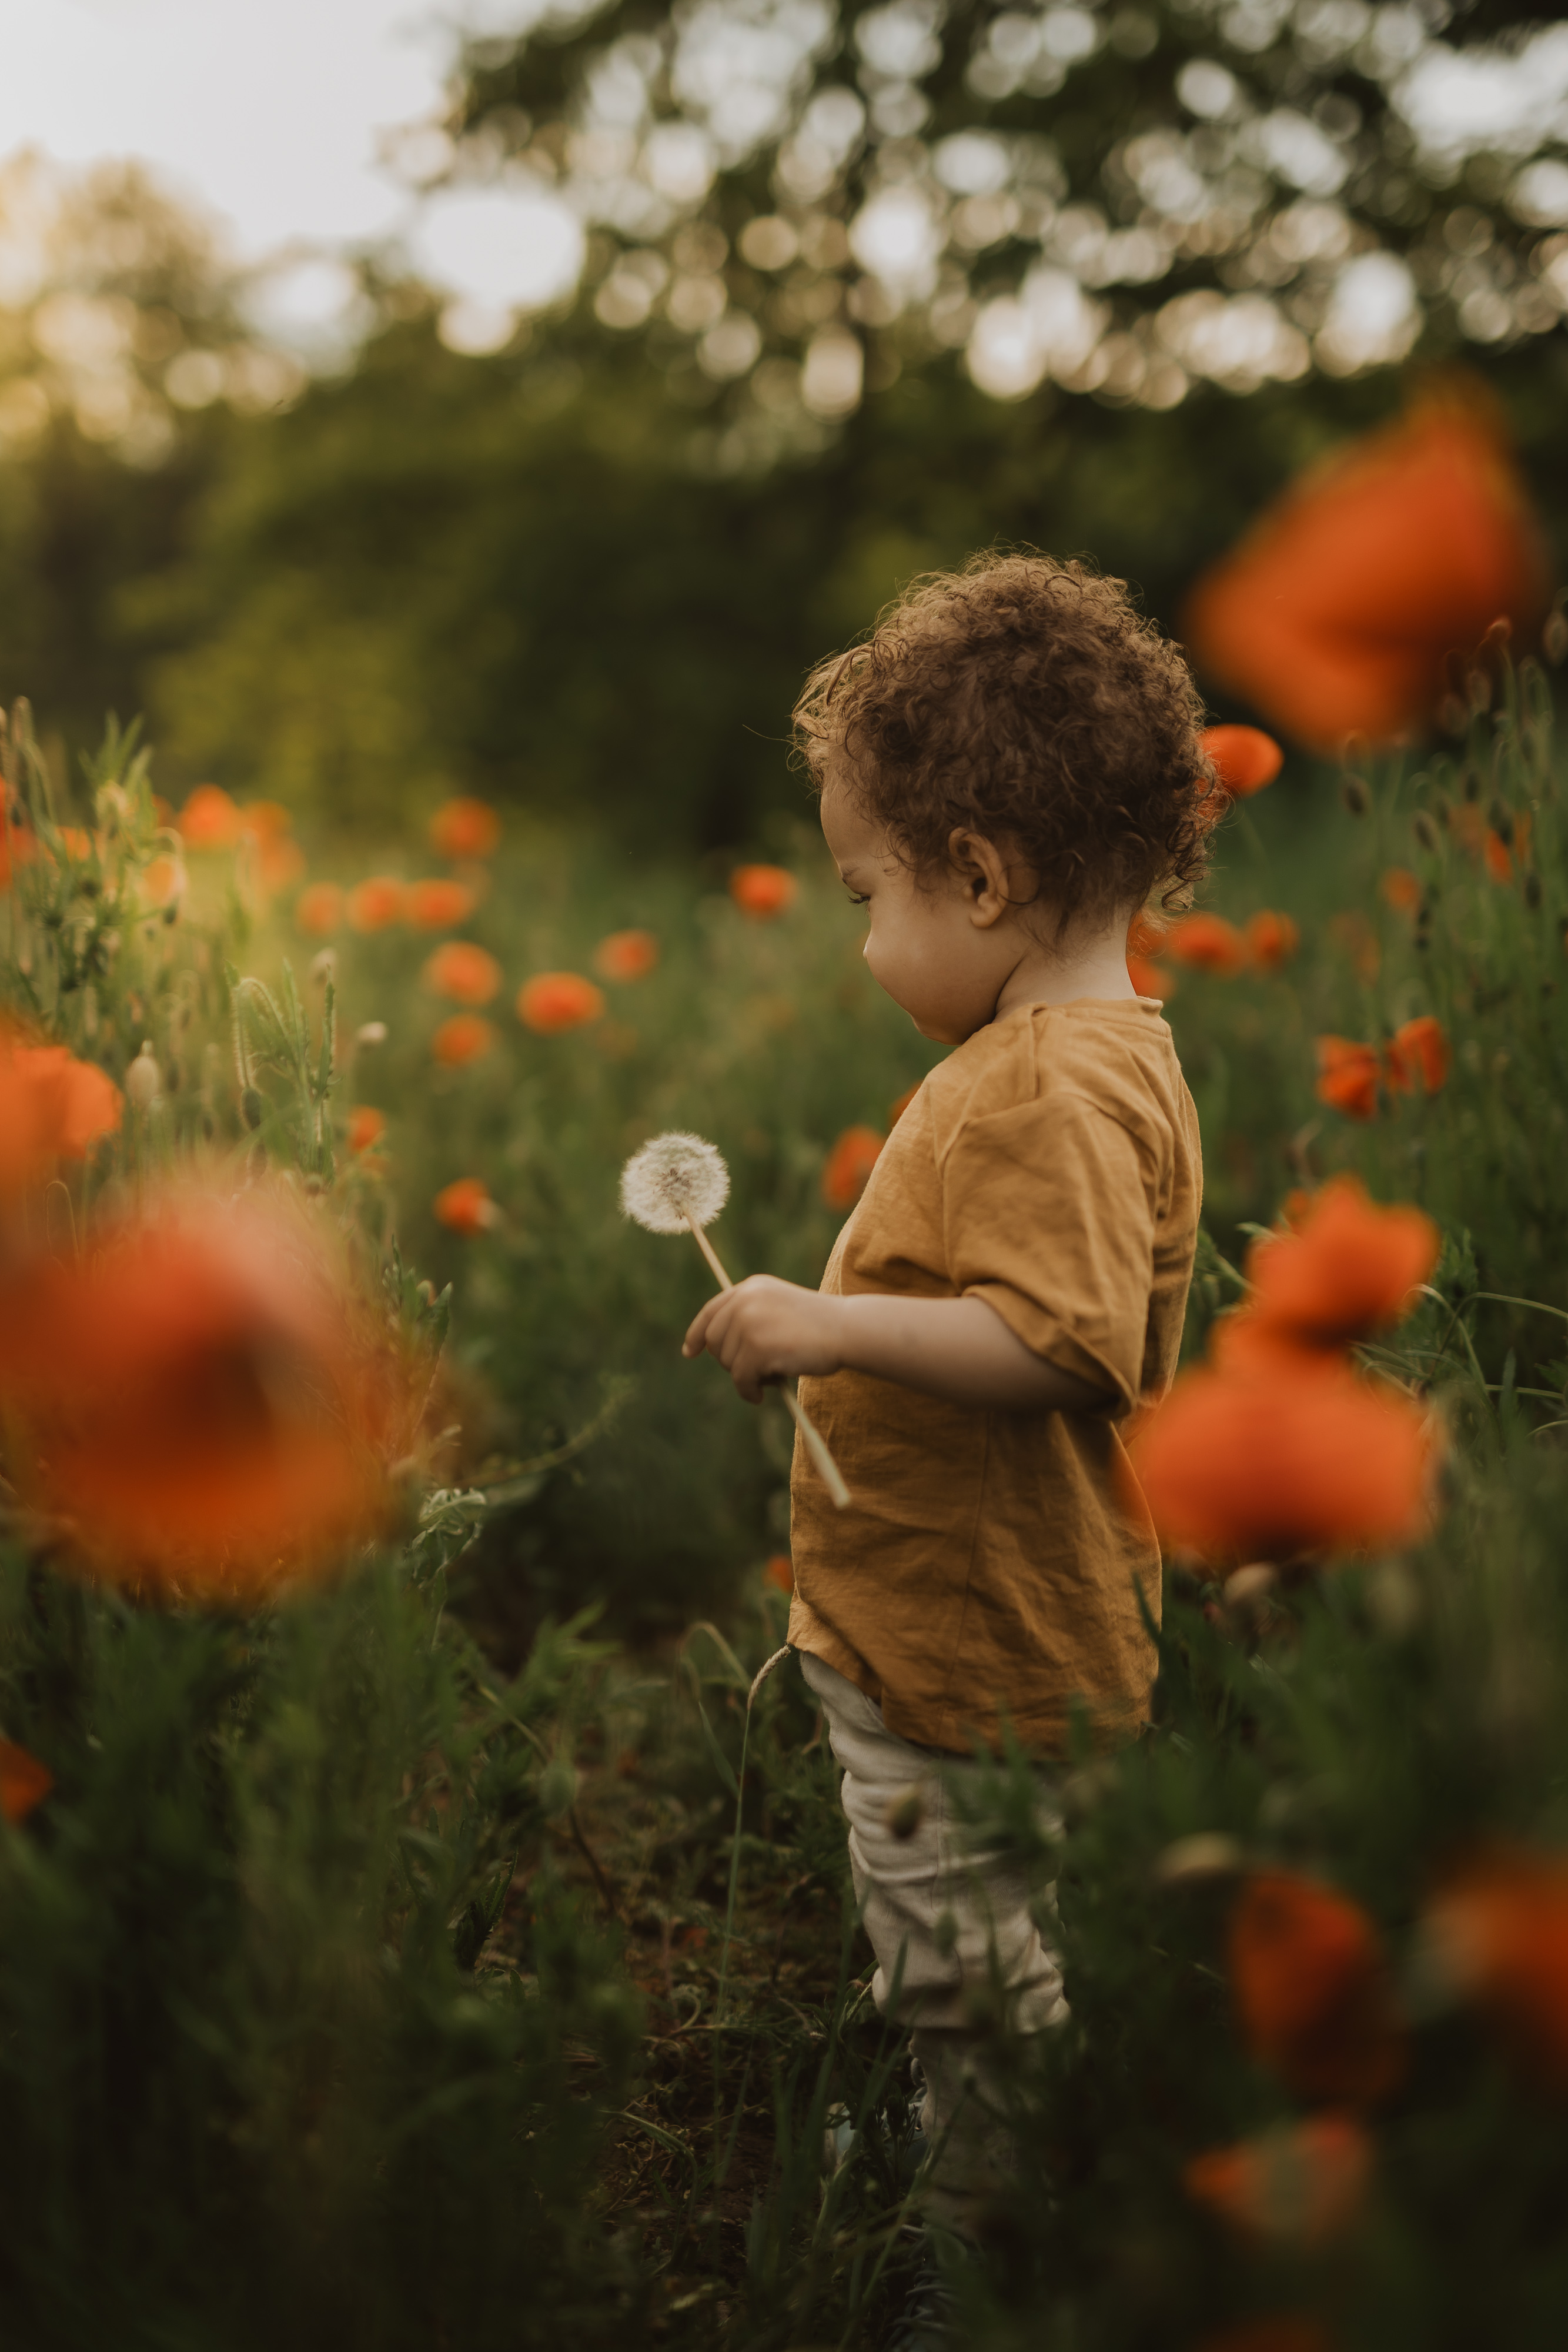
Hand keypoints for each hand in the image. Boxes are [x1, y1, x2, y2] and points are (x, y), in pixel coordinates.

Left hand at [682, 1276, 846, 1403]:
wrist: (847, 1330)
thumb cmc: (820, 1325)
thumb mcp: (780, 1309)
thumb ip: (752, 1317)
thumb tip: (721, 1348)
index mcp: (751, 1288)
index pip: (711, 1311)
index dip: (696, 1333)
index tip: (690, 1352)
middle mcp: (744, 1301)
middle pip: (715, 1341)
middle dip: (729, 1362)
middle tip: (755, 1372)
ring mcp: (749, 1323)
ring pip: (728, 1363)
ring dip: (746, 1377)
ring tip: (773, 1374)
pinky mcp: (756, 1348)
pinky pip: (740, 1380)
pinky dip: (748, 1392)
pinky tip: (762, 1394)